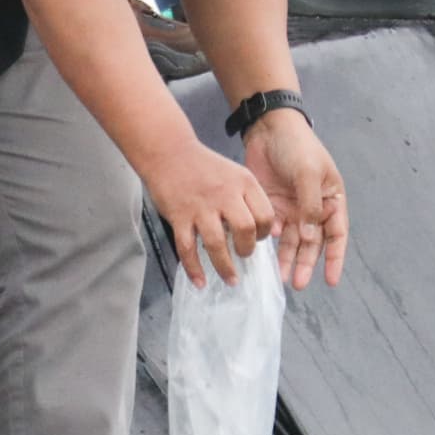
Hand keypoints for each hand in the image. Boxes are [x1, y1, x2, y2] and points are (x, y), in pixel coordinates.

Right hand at [142, 139, 273, 288]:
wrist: (170, 152)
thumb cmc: (206, 166)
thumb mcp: (235, 173)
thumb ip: (246, 198)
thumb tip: (256, 231)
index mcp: (243, 183)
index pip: (265, 214)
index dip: (264, 232)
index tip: (257, 238)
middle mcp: (224, 195)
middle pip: (245, 229)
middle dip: (247, 249)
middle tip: (243, 255)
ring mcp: (200, 207)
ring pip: (216, 243)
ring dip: (225, 266)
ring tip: (231, 278)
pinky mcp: (179, 216)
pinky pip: (187, 248)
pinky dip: (194, 269)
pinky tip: (200, 282)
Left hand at [246, 110, 348, 290]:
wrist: (268, 128)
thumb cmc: (298, 146)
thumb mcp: (308, 173)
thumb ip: (310, 206)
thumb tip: (311, 237)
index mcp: (331, 199)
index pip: (337, 234)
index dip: (335, 258)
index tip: (332, 280)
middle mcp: (313, 208)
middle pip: (313, 243)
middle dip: (307, 263)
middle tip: (298, 284)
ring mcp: (292, 208)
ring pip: (292, 241)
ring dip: (288, 259)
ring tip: (281, 277)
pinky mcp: (271, 206)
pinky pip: (273, 230)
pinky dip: (271, 241)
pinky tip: (265, 247)